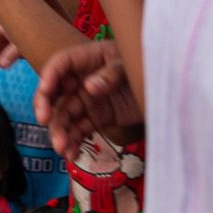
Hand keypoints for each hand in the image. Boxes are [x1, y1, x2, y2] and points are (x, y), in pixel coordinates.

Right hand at [33, 40, 141, 158]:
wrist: (167, 90)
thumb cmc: (147, 66)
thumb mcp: (130, 66)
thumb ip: (111, 75)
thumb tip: (89, 88)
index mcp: (88, 58)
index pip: (60, 64)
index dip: (48, 76)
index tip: (45, 92)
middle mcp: (82, 79)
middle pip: (55, 93)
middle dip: (46, 108)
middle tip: (45, 122)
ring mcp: (88, 100)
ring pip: (65, 116)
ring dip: (59, 132)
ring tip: (61, 148)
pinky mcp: (96, 118)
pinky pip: (80, 130)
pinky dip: (73, 142)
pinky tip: (72, 154)